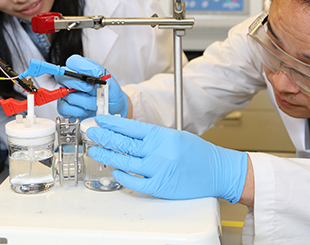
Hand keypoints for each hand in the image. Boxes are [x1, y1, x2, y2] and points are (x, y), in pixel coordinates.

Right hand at [55, 55, 128, 118]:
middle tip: (91, 90)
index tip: (87, 78)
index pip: (72, 62)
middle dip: (79, 86)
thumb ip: (97, 72)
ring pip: (66, 95)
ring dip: (83, 101)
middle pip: (62, 77)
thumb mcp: (109, 80)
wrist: (113, 108)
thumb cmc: (110, 92)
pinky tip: (87, 109)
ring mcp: (67, 93)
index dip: (78, 69)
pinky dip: (79, 111)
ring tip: (94, 101)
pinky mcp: (65, 107)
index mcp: (83, 69)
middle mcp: (73, 79)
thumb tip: (89, 69)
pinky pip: (65, 108)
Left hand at [87, 115, 247, 202]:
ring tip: (95, 151)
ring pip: (125, 162)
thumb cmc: (198, 153)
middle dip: (104, 138)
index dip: (112, 124)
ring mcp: (158, 170)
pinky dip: (123, 176)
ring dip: (107, 156)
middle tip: (91, 134)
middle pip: (124, 143)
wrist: (218, 171)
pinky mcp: (159, 187)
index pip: (131, 127)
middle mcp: (159, 152)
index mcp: (163, 135)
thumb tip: (128, 133)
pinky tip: (115, 171)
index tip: (100, 121)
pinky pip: (134, 182)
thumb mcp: (175, 135)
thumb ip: (153, 135)